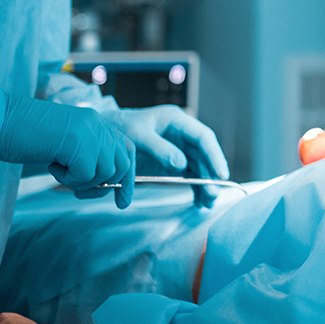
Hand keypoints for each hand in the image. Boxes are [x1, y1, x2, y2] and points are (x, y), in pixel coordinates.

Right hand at [0, 92, 133, 207]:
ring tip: (59, 169)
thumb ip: (88, 157)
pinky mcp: (78, 143)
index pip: (126, 151)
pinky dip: (68, 179)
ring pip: (105, 173)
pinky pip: (86, 176)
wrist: (1, 120)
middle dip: (102, 187)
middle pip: (121, 166)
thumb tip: (106, 186)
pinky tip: (52, 165)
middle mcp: (98, 125)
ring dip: (81, 182)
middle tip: (77, 191)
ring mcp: (90, 132)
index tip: (123, 201)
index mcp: (96, 123)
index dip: (126, 177)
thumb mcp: (65, 146)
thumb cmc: (25, 136)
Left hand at [102, 105, 228, 206]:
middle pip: (204, 155)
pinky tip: (198, 200)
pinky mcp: (172, 162)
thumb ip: (160, 149)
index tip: (220, 173)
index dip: (214, 155)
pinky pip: (188, 174)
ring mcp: (178, 148)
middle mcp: (182, 134)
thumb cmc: (120, 128)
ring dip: (205, 183)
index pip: (203, 137)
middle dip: (211, 174)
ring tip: (208, 202)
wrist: (104, 131)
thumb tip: (181, 165)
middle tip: (213, 193)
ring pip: (199, 166)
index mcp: (177, 121)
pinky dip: (194, 187)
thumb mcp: (137, 136)